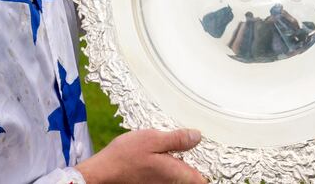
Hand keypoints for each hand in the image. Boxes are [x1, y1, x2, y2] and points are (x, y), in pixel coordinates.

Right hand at [75, 128, 205, 183]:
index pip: (202, 178)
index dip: (210, 165)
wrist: (103, 172)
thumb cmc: (125, 156)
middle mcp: (171, 182)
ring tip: (178, 140)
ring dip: (181, 159)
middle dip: (196, 159)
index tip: (211, 149)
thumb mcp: (152, 140)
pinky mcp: (152, 181)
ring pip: (180, 173)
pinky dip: (169, 161)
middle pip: (192, 175)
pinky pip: (168, 173)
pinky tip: (162, 148)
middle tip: (193, 139)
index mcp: (176, 173)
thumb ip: (176, 140)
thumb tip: (197, 136)